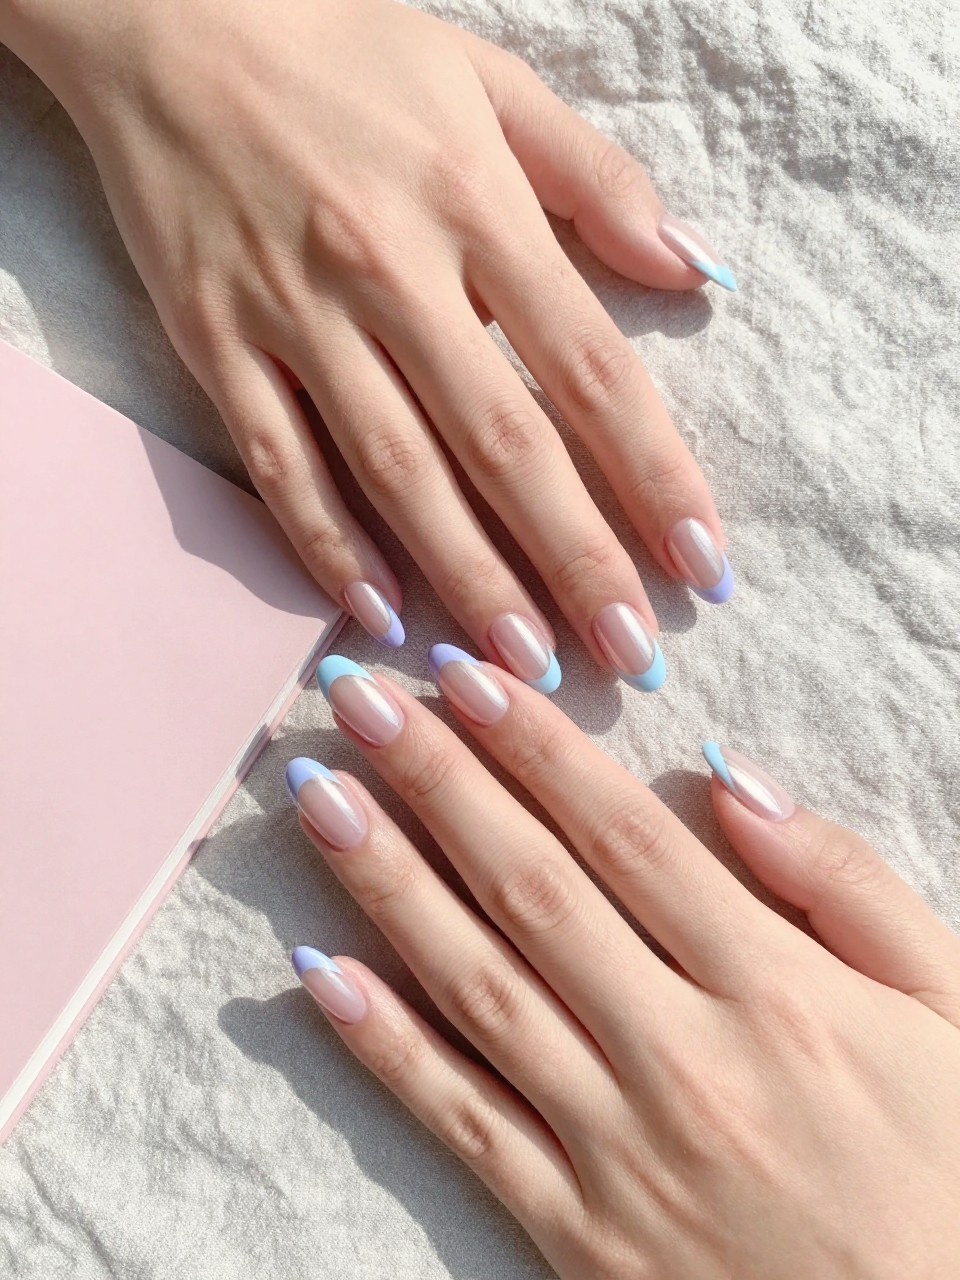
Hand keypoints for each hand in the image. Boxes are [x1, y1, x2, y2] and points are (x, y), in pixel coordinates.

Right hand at [3, 0, 735, 687]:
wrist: (165, 17)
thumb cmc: (345, 49)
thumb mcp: (488, 81)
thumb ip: (598, 177)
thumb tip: (690, 270)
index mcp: (476, 203)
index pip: (589, 368)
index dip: (655, 476)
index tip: (701, 565)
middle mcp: (392, 270)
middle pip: (502, 443)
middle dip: (574, 558)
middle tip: (627, 653)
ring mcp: (297, 316)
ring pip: (395, 472)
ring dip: (466, 577)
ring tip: (522, 665)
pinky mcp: (217, 346)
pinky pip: (279, 466)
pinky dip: (329, 547)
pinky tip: (382, 617)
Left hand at [283, 649, 959, 1277]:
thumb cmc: (952, 1171)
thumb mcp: (952, 1006)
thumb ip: (847, 885)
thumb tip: (732, 781)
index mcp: (774, 988)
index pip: (623, 835)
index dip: (534, 746)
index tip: (461, 676)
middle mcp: (679, 1056)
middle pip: (531, 888)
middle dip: (435, 780)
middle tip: (356, 700)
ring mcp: (615, 1149)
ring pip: (477, 987)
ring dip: (387, 883)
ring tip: (317, 797)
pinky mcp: (576, 1234)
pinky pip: (465, 1124)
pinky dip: (385, 1047)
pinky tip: (317, 973)